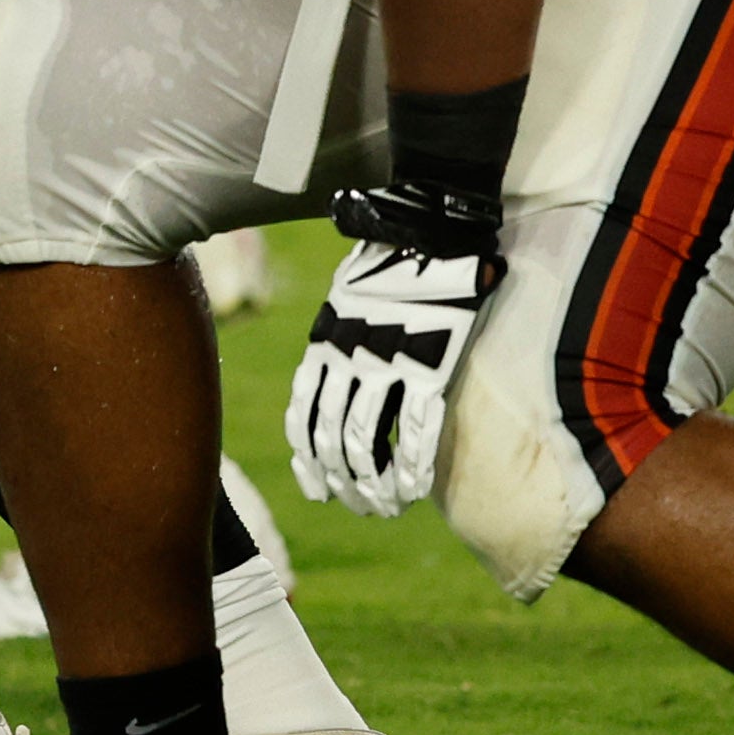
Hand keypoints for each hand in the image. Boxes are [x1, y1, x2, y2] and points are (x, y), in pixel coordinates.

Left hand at [285, 182, 499, 515]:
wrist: (428, 225)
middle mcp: (346, 358)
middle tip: (356, 509)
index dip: (309, 457)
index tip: (316, 489)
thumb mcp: (348, 296)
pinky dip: (411, 466)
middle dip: (341, 481)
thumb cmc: (394, 259)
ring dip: (371, 483)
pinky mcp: (426, 363)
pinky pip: (413, 429)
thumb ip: (344, 333)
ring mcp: (384, 363)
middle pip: (331, 438)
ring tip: (381, 509)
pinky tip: (414, 491)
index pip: (306, 414)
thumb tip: (344, 365)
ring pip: (365, 442)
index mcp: (326, 343)